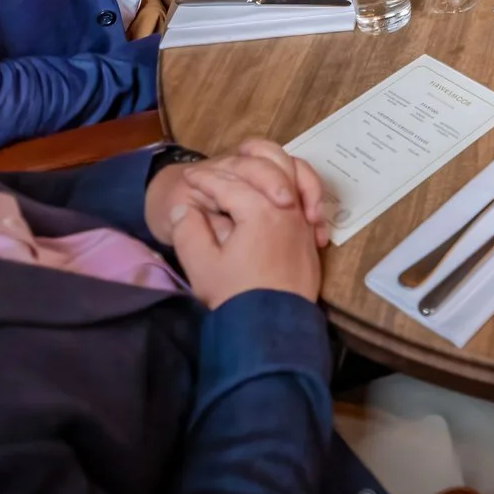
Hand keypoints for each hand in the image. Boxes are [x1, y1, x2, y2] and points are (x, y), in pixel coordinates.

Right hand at [158, 142, 329, 306]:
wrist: (272, 330)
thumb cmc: (235, 297)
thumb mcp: (202, 266)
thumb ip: (189, 230)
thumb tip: (184, 207)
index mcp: (260, 212)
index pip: (229, 184)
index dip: (204, 179)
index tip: (187, 178)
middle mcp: (288, 209)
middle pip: (264, 168)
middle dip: (234, 166)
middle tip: (212, 172)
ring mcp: (303, 221)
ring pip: (294, 173)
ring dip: (270, 165)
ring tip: (249, 163)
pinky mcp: (310, 234)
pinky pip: (307, 195)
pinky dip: (294, 184)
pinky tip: (277, 191)